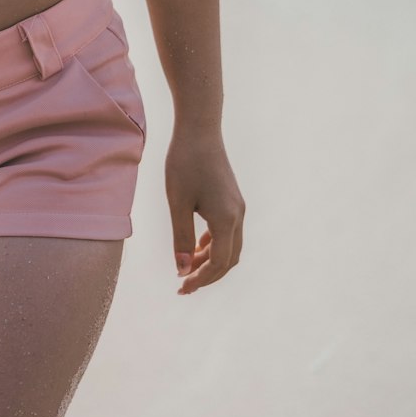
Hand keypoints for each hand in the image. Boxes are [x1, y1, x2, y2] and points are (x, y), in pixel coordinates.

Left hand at [165, 125, 244, 294]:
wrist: (200, 128)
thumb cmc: (184, 163)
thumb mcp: (177, 202)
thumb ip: (181, 238)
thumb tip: (181, 270)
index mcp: (226, 219)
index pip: (218, 263)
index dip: (200, 279)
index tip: (180, 287)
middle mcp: (238, 216)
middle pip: (228, 260)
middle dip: (207, 275)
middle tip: (183, 285)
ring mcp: (238, 207)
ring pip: (230, 247)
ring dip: (210, 261)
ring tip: (186, 268)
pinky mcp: (233, 199)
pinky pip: (228, 232)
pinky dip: (213, 245)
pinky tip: (196, 247)